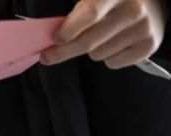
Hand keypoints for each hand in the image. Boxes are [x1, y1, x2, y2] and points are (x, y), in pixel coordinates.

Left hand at [41, 0, 166, 68]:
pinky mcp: (149, 46)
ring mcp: (143, 28)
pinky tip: (115, 43)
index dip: (69, 30)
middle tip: (50, 55)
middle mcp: (133, 9)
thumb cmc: (115, 2)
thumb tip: (54, 38)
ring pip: (97, 54)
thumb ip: (77, 15)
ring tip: (102, 36)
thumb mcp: (95, 0)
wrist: (151, 5)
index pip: (90, 14)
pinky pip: (112, 63)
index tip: (55, 40)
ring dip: (92, 50)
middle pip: (89, 41)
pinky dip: (108, 57)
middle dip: (64, 51)